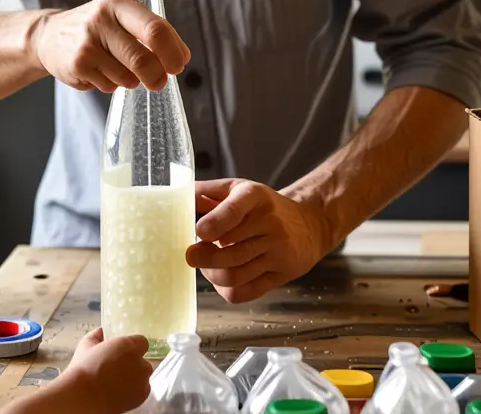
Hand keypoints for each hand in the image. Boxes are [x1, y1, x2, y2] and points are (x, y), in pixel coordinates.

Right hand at [30, 0, 190, 93]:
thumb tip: (182, 57)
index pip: (156, 29)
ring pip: (128, 77)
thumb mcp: (121, 16)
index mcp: (117, 2)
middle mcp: (101, 19)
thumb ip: (151, 31)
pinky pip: (110, 86)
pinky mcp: (77, 65)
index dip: (173, 52)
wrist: (49, 35)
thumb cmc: (98, 27)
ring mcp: (87, 44)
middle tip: (159, 81)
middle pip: (143, 59)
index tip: (179, 64)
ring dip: (132, 80)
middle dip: (157, 76)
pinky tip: (99, 71)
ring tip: (117, 67)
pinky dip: (112, 84)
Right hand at [61, 328, 152, 412]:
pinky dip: (134, 391)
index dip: (133, 347)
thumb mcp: (86, 346)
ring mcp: (143, 380)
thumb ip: (96, 335)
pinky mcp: (142, 395)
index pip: (142, 342)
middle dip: (134, 364)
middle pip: (143, 360)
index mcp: (129, 346)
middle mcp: (140, 362)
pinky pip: (142, 390)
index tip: (123, 353)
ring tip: (117, 383)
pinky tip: (120, 392)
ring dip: (135, 377)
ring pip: (143, 376)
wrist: (84, 397)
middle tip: (117, 369)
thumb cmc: (83, 369)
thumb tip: (101, 332)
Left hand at [186, 179, 333, 303]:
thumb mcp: (238, 189)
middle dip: (203, 257)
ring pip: (235, 274)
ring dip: (212, 274)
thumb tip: (173, 199)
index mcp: (254, 197)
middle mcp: (270, 223)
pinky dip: (226, 290)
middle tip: (191, 256)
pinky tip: (222, 278)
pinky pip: (247, 291)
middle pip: (229, 251)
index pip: (233, 211)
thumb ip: (206, 193)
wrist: (308, 223)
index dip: (213, 225)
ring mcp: (278, 251)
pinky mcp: (281, 273)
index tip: (199, 232)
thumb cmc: (263, 206)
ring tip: (206, 266)